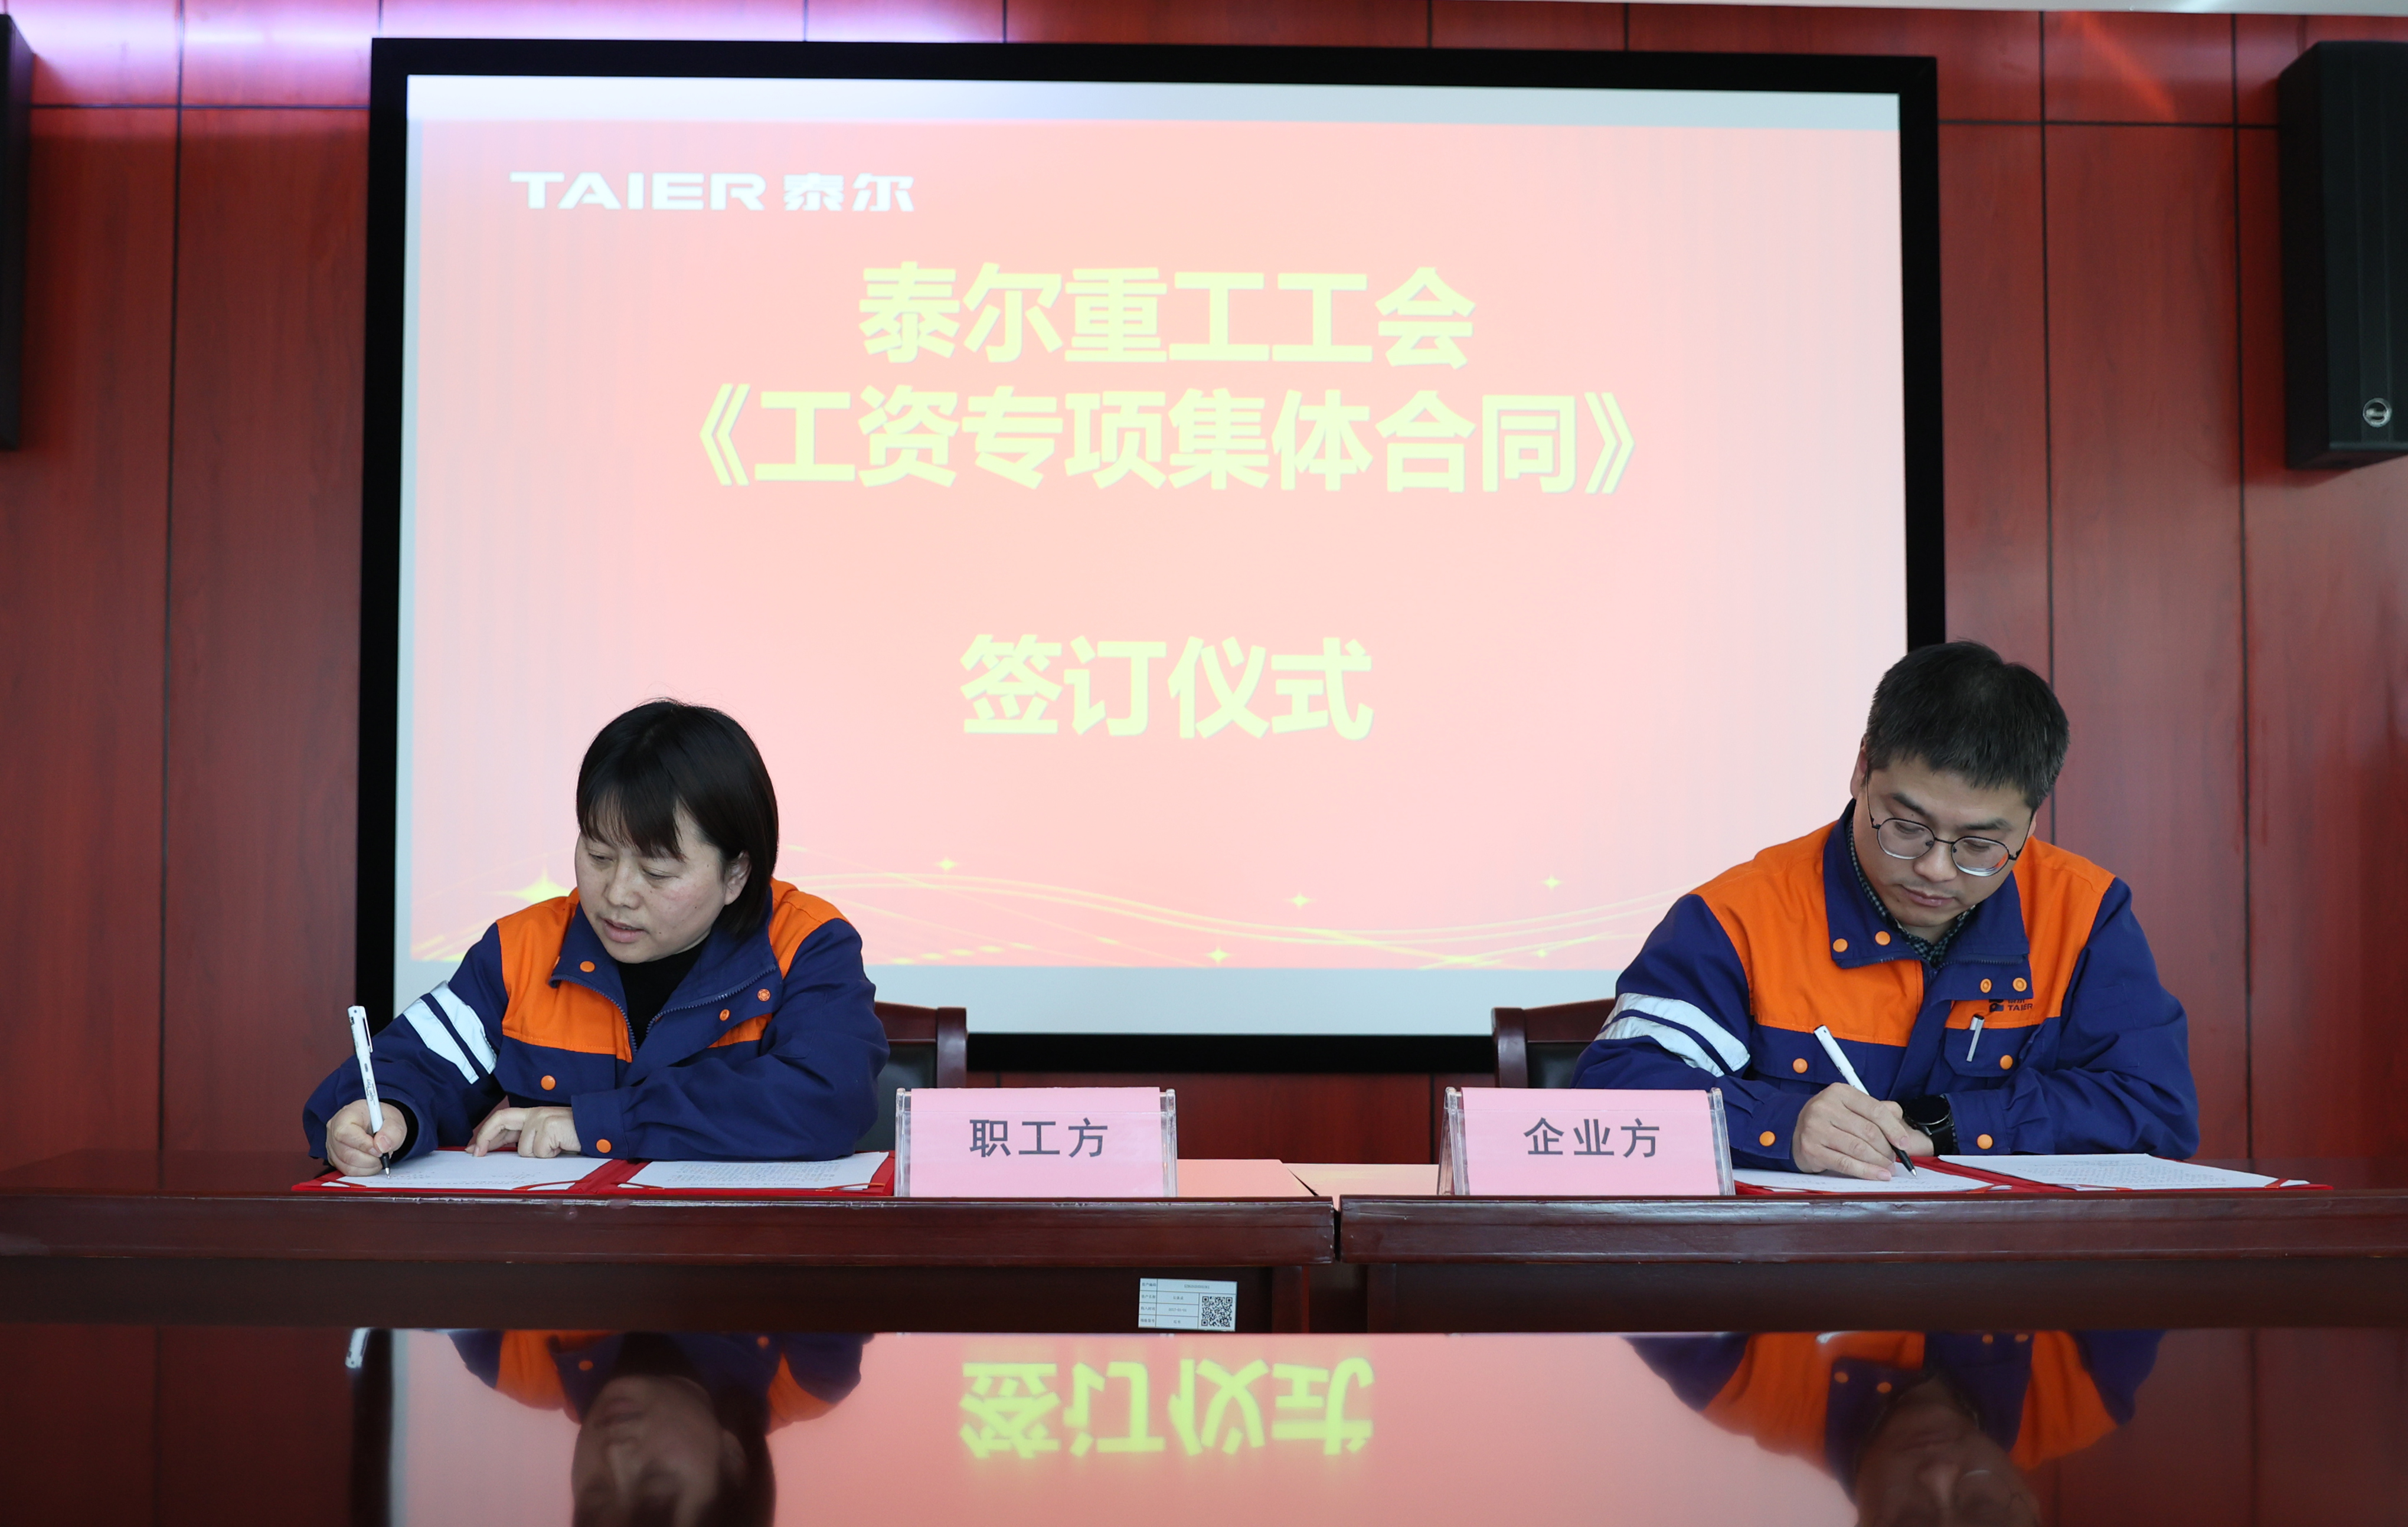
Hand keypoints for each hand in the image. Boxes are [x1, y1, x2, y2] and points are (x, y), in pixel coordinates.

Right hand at [325, 1098, 406, 1175]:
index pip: (345, 1133)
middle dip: (370, 1159)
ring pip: (346, 1165)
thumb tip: (382, 1146)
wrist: (378, 1123)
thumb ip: (392, 1131)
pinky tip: (372, 1161)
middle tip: (384, 1153)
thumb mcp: (394, 1119)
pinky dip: (364, 1170)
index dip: (363, 1145)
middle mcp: (334, 1130)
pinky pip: (347, 1170)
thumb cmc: (381, 1118)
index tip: (379, 1149)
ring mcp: (333, 1145)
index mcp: (346, 1115)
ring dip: (368, 1166)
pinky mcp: (335, 1158)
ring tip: (379, 1156)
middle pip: (346, 1153)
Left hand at [470, 1105, 581, 1157]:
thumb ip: (529, 1140)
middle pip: (501, 1120)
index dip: (486, 1134)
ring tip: (556, 1149)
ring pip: (524, 1149)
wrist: (600, 1128)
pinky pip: (540, 1152)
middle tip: (477, 1154)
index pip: (503, 1119)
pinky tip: (562, 1147)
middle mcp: (536, 1113)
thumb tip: (505, 1152)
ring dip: (538, 1155)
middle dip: (485, 1137)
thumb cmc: (576, 1136)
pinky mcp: (550, 1127)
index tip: (475, 1149)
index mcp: (534, 1114)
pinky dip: (551, 1155)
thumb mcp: (549, 1137)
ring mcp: (542, 1119)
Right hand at [1792, 1084, 1934, 1179]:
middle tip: (1894, 1159)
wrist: (1796, 1131)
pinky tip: (1877, 1175)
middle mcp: (1824, 1107)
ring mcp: (1815, 1128)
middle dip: (1887, 1149)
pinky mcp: (1811, 1149)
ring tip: (1888, 1168)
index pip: (1874, 1110)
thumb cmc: (1830, 1119)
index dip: (1894, 1129)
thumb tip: (1900, 1122)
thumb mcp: (1851, 1107)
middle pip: (1868, 1131)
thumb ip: (1877, 1110)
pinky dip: (1865, 1172)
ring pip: (1858, 1149)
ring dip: (1878, 1162)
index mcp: (1839, 1092)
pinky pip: (1845, 1164)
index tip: (1905, 1143)